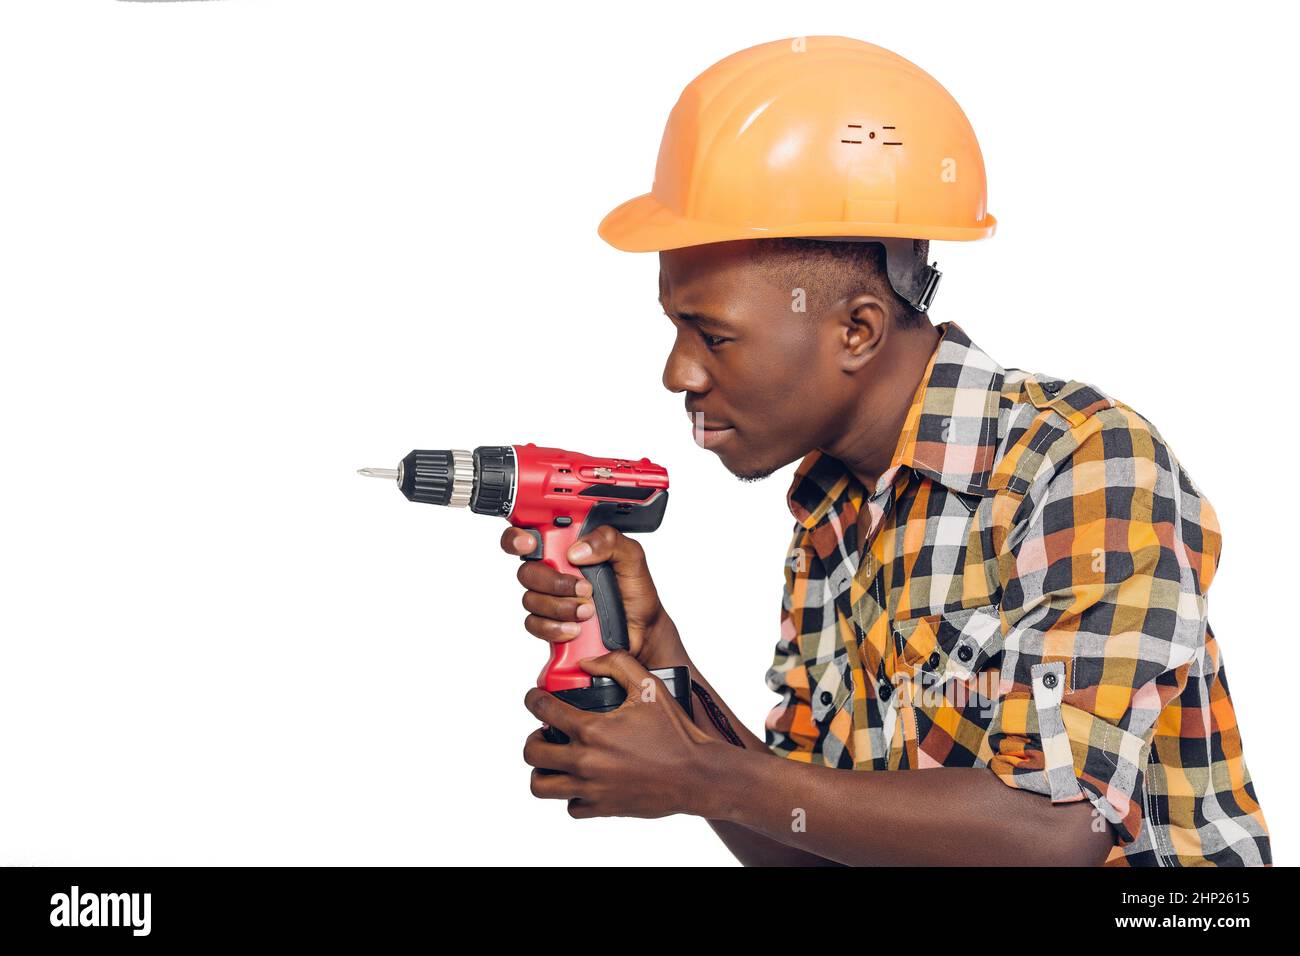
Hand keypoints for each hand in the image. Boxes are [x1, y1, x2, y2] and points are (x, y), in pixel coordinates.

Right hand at [500, 524, 685, 668]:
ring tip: (588, 610)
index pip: (531, 536)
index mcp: (569, 549)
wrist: (643, 633)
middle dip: (553, 582)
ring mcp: (550, 600)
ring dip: (561, 606)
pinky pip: (535, 624)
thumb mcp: (631, 558)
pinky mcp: (550, 625)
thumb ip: (609, 540)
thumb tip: (577, 549)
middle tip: (583, 588)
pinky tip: (576, 629)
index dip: (518, 537)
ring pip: (531, 600)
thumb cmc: (635, 593)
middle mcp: (555, 572)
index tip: (530, 544)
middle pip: (527, 571)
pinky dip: (555, 628)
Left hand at [523, 651, 716, 818]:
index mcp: (592, 728)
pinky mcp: (602, 808)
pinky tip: (583, 781)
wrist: (697, 776)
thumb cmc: (675, 732)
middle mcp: (585, 761)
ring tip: (555, 761)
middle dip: (533, 738)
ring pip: (540, 786)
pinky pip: (570, 807)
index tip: (536, 698)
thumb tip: (587, 661)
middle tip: (545, 733)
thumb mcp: (649, 687)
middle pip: (532, 752)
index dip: (533, 699)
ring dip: (542, 771)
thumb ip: (617, 664)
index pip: (542, 709)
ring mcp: (591, 788)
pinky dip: (571, 795)